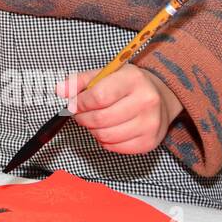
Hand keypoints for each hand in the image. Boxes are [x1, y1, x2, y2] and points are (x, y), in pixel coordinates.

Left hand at [58, 63, 182, 154]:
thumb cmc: (129, 84)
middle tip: (81, 114)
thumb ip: (80, 81)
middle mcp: (146, 101)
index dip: (79, 103)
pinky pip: (115, 148)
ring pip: (106, 136)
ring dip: (92, 130)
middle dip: (83, 118)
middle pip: (100, 119)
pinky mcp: (149, 142)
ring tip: (94, 121)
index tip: (73, 103)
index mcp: (133, 80)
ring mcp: (150, 124)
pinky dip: (105, 141)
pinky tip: (107, 129)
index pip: (99, 96)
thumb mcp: (106, 73)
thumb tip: (60, 90)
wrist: (161, 96)